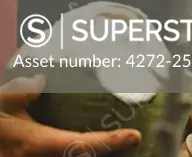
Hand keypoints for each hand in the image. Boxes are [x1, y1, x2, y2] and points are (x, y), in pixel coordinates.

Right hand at [0, 75, 141, 155]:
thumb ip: (18, 91)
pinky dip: (71, 155)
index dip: (111, 143)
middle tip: (128, 140)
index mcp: (36, 145)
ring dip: (88, 153)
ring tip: (113, 144)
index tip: (134, 137)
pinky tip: (80, 148)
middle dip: (104, 153)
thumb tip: (39, 80)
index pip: (82, 146)